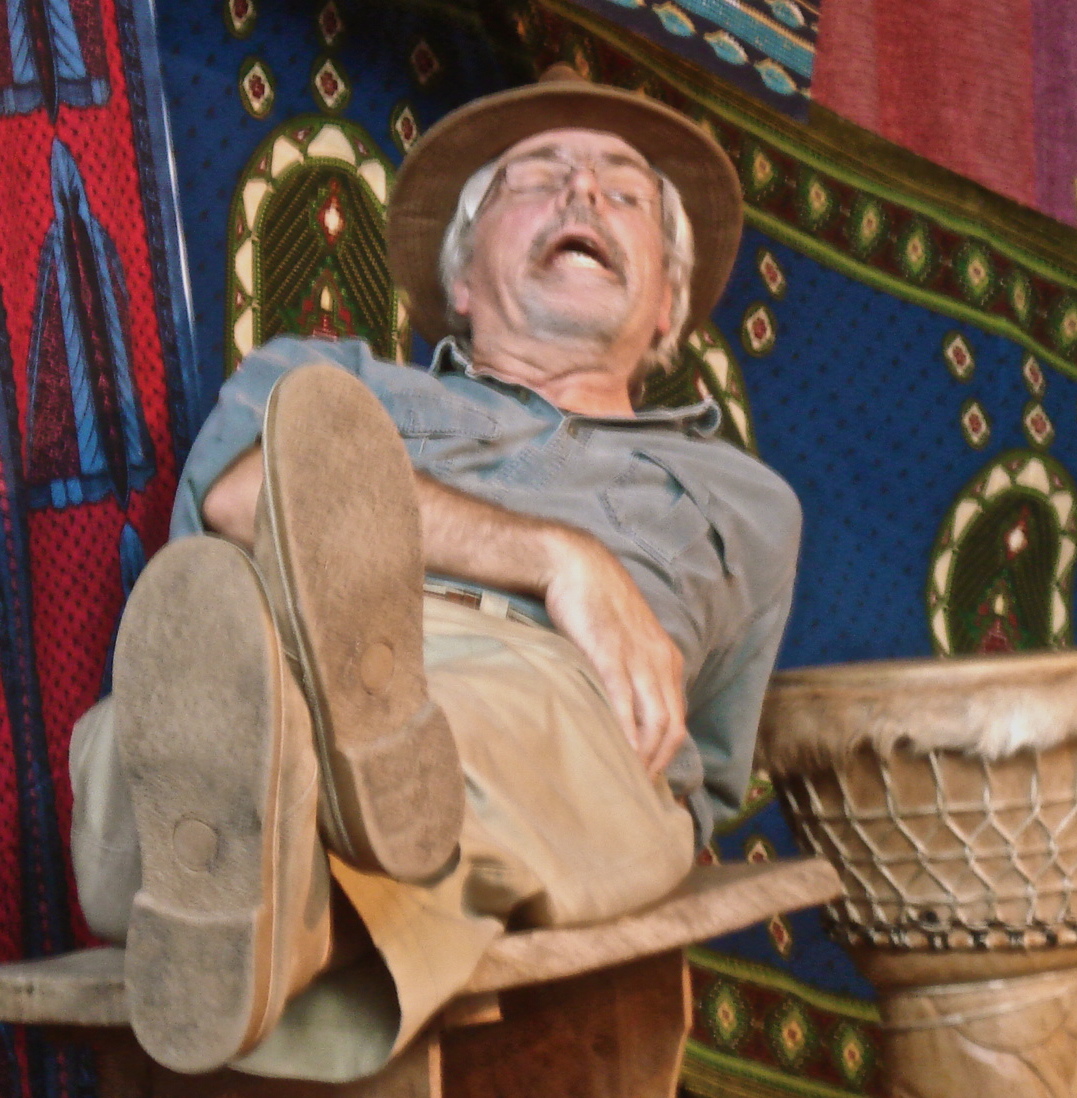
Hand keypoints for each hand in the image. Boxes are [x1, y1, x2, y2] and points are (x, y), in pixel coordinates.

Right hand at [542, 529, 686, 776]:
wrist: (578, 567)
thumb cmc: (598, 605)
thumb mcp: (629, 640)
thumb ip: (635, 672)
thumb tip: (626, 710)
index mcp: (669, 660)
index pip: (679, 718)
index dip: (667, 752)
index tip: (650, 775)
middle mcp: (661, 662)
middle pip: (672, 727)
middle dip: (658, 762)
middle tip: (638, 787)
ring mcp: (637, 659)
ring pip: (653, 720)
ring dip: (643, 755)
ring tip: (627, 779)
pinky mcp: (609, 655)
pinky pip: (622, 702)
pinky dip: (622, 731)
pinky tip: (615, 751)